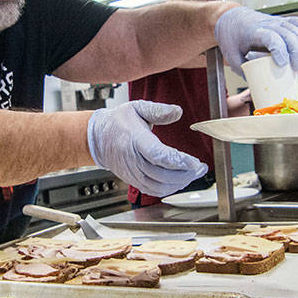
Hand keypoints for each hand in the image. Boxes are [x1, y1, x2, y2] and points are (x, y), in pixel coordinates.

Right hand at [86, 100, 207, 196]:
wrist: (97, 138)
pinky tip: (179, 182)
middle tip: (200, 168)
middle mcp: (132, 159)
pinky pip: (152, 190)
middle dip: (184, 174)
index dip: (178, 161)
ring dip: (179, 183)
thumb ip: (158, 110)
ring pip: (157, 185)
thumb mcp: (137, 107)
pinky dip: (168, 189)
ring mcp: (131, 172)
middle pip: (160, 174)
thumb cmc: (119, 122)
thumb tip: (178, 112)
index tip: (194, 162)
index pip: (157, 154)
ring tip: (193, 174)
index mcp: (134, 139)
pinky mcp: (132, 180)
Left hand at [213, 7, 297, 74]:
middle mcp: (267, 24)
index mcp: (253, 31)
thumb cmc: (230, 36)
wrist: (230, 17)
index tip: (282, 64)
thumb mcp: (230, 54)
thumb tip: (256, 85)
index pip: (271, 37)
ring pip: (296, 29)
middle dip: (297, 53)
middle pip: (288, 34)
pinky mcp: (281, 20)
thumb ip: (241, 70)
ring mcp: (275, 20)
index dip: (280, 50)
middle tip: (297, 69)